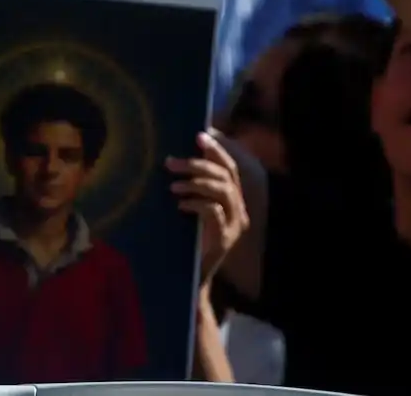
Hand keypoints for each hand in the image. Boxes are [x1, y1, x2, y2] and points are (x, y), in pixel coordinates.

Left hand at [167, 132, 247, 282]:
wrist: (191, 277)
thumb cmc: (187, 239)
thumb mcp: (190, 210)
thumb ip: (191, 189)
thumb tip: (172, 159)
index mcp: (233, 200)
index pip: (230, 168)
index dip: (217, 150)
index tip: (199, 135)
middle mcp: (239, 210)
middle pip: (226, 176)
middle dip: (199, 164)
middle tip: (171, 162)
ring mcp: (235, 225)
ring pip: (223, 191)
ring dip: (196, 183)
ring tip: (172, 185)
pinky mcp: (226, 238)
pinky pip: (214, 212)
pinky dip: (196, 204)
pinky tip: (180, 205)